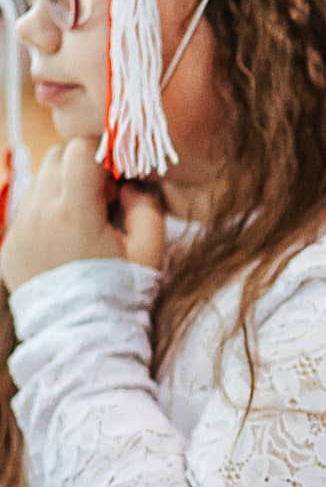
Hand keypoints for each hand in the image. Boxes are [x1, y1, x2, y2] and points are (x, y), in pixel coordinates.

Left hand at [1, 140, 164, 291]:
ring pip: (40, 181)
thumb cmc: (122, 292)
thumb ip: (146, 205)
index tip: (116, 181)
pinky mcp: (10, 245)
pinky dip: (47, 216)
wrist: (83, 338)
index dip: (103, 156)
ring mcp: (20, 229)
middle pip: (56, 157)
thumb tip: (129, 183)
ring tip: (83, 224)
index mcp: (75, 211)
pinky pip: (27, 212)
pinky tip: (65, 244)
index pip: (81, 148)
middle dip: (81, 168)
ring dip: (62, 190)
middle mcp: (40, 213)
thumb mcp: (150, 250)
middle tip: (102, 201)